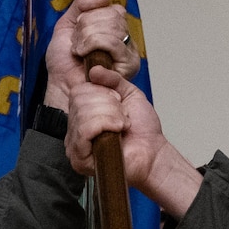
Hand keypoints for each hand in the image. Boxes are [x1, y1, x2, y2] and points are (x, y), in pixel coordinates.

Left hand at [43, 0, 139, 109]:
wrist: (61, 84)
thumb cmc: (63, 63)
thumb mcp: (67, 25)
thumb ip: (81, 5)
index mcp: (113, 31)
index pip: (114, 9)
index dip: (93, 15)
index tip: (79, 27)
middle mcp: (124, 41)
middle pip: (113, 16)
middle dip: (87, 27)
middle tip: (78, 43)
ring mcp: (128, 53)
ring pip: (112, 27)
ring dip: (87, 38)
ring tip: (80, 51)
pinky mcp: (128, 65)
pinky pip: (112, 42)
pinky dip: (92, 45)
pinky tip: (86, 57)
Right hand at [65, 68, 203, 217]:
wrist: (154, 152)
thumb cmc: (143, 130)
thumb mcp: (128, 94)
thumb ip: (112, 79)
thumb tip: (94, 70)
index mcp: (82, 114)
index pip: (78, 91)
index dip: (100, 91)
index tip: (119, 102)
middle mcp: (75, 129)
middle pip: (79, 100)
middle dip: (108, 104)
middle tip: (122, 116)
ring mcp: (75, 144)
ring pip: (82, 113)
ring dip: (110, 115)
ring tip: (122, 125)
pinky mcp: (79, 158)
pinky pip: (85, 129)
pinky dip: (105, 124)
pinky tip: (117, 131)